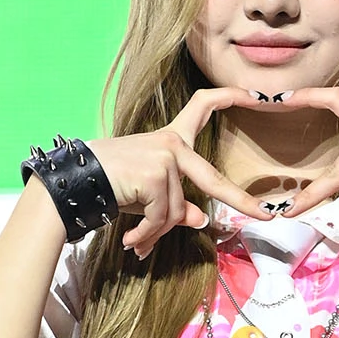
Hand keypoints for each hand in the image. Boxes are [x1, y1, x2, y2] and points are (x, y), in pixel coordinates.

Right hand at [88, 87, 275, 257]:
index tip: (256, 94)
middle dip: (240, 200)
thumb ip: (177, 206)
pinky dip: (147, 234)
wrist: (75, 183)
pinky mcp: (156, 174)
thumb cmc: (110, 184)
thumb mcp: (148, 195)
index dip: (230, 96)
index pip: (203, 105)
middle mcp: (172, 143)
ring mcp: (165, 157)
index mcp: (171, 139)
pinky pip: (162, 217)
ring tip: (138, 242)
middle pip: (212, 179)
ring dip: (157, 232)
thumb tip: (202, 220)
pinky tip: (132, 242)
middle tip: (263, 215)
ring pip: (177, 211)